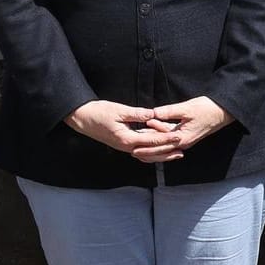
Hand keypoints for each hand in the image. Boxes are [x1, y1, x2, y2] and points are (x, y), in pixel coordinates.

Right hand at [65, 100, 180, 158]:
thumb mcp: (119, 110)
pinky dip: (151, 151)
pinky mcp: (122, 143)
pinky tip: (158, 149)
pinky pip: (140, 150)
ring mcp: (124, 147)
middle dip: (167, 151)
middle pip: (151, 152)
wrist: (82, 118)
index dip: (166, 139)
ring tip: (174, 153)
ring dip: (161, 154)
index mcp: (126, 139)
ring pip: (146, 154)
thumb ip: (137, 114)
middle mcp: (126, 147)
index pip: (151, 141)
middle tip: (182, 148)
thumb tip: (153, 114)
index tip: (178, 137)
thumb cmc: (99, 112)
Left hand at [136, 96, 231, 162]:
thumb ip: (169, 111)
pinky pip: (170, 139)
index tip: (134, 143)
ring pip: (165, 145)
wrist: (222, 112)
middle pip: (161, 148)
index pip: (160, 143)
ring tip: (138, 144)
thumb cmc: (206, 108)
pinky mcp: (186, 135)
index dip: (147, 144)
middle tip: (132, 150)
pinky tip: (152, 133)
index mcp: (182, 138)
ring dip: (152, 145)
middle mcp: (183, 142)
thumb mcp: (186, 108)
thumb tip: (153, 113)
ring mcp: (185, 140)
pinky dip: (160, 137)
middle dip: (147, 149)